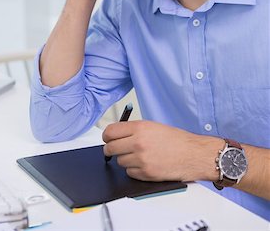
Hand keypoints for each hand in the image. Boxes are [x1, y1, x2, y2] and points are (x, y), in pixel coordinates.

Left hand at [103, 120, 218, 181]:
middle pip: (110, 148)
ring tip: (139, 156)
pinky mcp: (146, 173)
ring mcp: (141, 159)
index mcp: (140, 128)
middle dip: (111, 150)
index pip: (110, 132)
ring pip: (119, 162)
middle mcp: (138, 143)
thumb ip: (133, 129)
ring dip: (125, 160)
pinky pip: (129, 173)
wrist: (193, 154)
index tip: (107, 139)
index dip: (107, 136)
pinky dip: (134, 170)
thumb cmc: (177, 140)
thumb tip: (116, 134)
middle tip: (116, 149)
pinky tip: (145, 164)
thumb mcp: (153, 126)